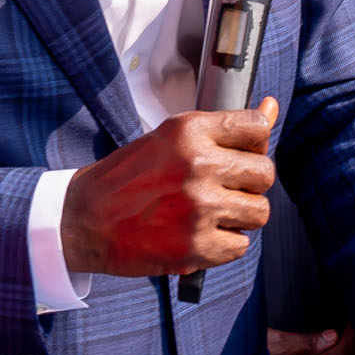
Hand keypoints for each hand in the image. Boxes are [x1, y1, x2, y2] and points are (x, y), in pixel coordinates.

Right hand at [59, 100, 276, 277]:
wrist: (82, 220)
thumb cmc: (125, 178)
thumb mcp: (170, 138)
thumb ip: (223, 128)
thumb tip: (273, 106)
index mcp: (190, 132)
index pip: (257, 127)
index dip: (254, 143)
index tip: (241, 154)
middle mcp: (198, 166)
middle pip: (265, 173)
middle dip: (249, 184)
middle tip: (223, 189)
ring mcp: (199, 208)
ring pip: (259, 212)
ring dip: (240, 216)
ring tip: (211, 214)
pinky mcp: (197, 247)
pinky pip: (240, 246)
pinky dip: (224, 245)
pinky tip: (199, 235)